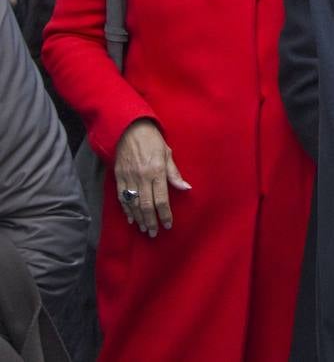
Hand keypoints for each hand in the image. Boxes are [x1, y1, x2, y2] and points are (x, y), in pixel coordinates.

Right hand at [113, 119, 190, 236]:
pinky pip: (121, 198)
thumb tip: (186, 188)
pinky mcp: (118, 177)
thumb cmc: (152, 140)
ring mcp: (128, 178)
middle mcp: (142, 177)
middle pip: (146, 205)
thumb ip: (174, 173)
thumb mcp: (168, 153)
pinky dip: (126, 210)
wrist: (128, 129)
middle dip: (151, 221)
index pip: (161, 199)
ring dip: (139, 219)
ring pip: (133, 204)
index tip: (168, 225)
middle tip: (155, 233)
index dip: (165, 214)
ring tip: (144, 229)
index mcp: (157, 171)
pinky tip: (131, 219)